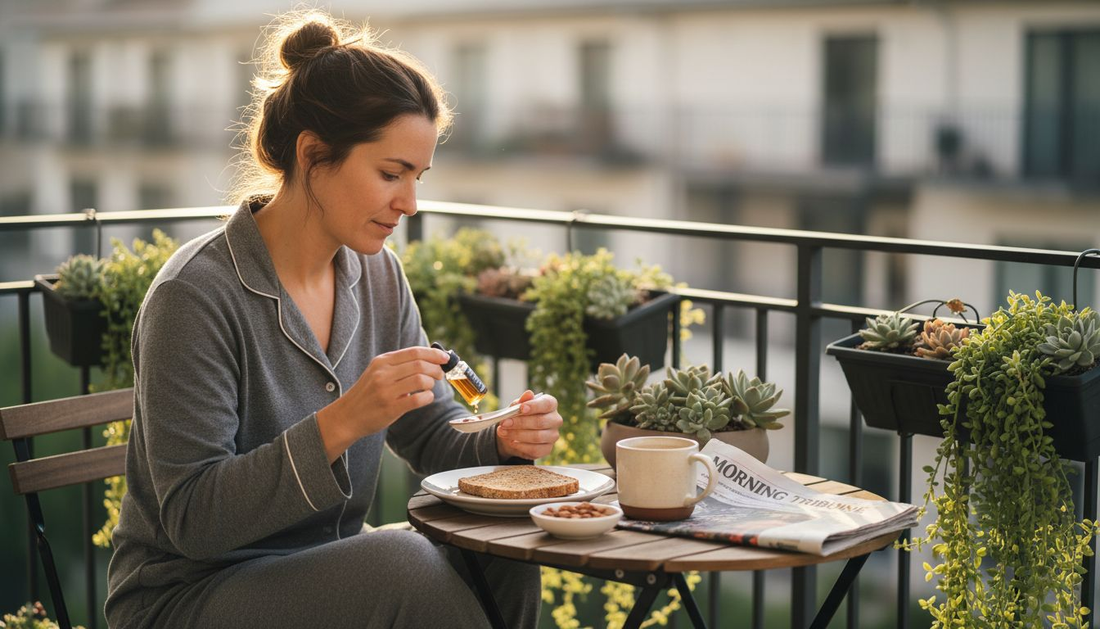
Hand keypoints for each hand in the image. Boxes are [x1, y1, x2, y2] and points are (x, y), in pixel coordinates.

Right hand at [316, 346, 449, 462]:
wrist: (347, 416)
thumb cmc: (368, 394)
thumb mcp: (378, 372)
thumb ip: (399, 365)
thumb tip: (431, 359)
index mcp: (382, 361)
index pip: (414, 352)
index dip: (434, 354)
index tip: (445, 358)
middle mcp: (383, 373)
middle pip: (420, 364)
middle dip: (436, 369)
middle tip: (440, 375)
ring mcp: (386, 390)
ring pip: (421, 380)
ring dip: (432, 383)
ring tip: (430, 387)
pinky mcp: (390, 408)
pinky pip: (418, 399)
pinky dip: (428, 397)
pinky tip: (425, 398)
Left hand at [495, 390, 562, 460]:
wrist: (515, 433)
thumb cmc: (519, 416)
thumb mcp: (517, 406)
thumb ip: (522, 401)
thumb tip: (528, 394)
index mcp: (550, 404)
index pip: (547, 404)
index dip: (534, 406)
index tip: (521, 408)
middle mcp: (555, 420)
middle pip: (540, 422)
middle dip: (520, 422)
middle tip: (504, 423)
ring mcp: (553, 435)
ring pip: (537, 437)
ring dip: (517, 435)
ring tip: (503, 432)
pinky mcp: (547, 449)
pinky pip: (535, 449)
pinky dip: (521, 446)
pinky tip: (511, 442)